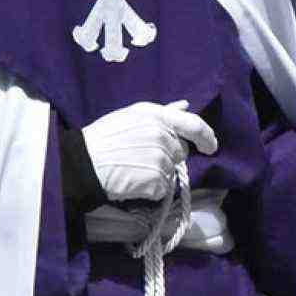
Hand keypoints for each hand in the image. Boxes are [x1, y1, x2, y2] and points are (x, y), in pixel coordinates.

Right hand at [82, 100, 217, 202]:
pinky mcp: (157, 181)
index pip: (194, 124)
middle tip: (141, 157)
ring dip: (158, 173)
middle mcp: (162, 135)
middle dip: (168, 156)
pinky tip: (133, 181)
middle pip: (181, 151)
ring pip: (171, 171)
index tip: (211, 146)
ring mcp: (161, 159)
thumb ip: (162, 112)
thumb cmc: (104, 138)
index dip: (207, 136)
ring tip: (133, 168)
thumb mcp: (131, 116)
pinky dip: (151, 189)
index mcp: (156, 116)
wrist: (84, 163)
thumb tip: (185, 105)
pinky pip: (163, 188)